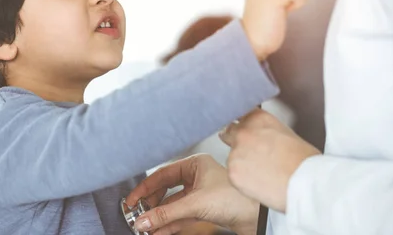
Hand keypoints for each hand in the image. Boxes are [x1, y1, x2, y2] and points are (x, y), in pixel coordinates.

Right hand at [125, 154, 258, 234]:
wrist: (261, 215)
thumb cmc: (237, 198)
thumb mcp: (196, 204)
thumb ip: (167, 214)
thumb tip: (142, 220)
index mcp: (196, 164)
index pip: (163, 174)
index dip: (145, 188)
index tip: (131, 201)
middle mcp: (197, 176)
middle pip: (166, 190)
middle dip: (151, 205)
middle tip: (136, 216)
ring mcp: (202, 193)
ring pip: (173, 205)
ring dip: (159, 217)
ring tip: (144, 227)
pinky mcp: (206, 209)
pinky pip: (182, 216)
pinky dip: (170, 224)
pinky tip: (158, 231)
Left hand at [220, 109, 320, 211]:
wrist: (304, 182)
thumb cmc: (303, 161)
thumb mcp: (286, 134)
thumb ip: (267, 131)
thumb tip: (262, 137)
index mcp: (258, 118)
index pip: (240, 114)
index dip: (242, 124)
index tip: (244, 130)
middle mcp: (243, 132)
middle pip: (229, 133)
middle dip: (237, 142)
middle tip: (252, 154)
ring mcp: (235, 152)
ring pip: (232, 157)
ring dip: (241, 163)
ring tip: (262, 173)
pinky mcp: (232, 172)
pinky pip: (233, 175)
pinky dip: (242, 179)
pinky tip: (258, 182)